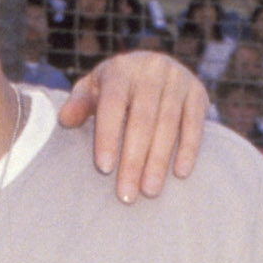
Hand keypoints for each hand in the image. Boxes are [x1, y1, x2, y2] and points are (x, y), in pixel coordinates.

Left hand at [60, 53, 207, 201]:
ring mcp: (177, 78)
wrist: (154, 68)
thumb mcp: (93, 90)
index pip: (112, 104)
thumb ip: (80, 104)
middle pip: (142, 118)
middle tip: (127, 194)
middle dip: (134, 159)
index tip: (104, 168)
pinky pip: (194, 123)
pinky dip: (188, 148)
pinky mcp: (197, 92)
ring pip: (168, 123)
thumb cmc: (116, 88)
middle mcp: (151, 69)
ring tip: (150, 191)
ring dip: (159, 160)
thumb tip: (64, 119)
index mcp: (121, 69)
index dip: (108, 136)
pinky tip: (180, 173)